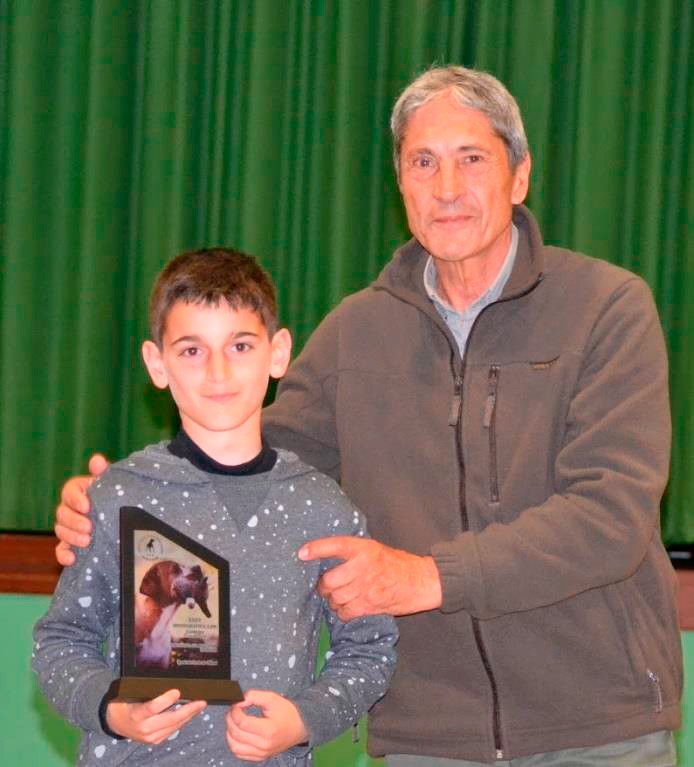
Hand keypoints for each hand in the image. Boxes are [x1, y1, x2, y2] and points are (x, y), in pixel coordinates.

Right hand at [54, 453, 108, 564]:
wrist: (128, 517)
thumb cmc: (118, 495)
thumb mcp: (114, 483)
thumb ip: (104, 472)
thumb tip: (96, 460)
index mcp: (80, 491)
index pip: (69, 491)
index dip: (75, 498)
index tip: (87, 506)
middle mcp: (71, 509)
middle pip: (62, 513)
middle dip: (74, 521)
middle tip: (90, 527)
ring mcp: (70, 527)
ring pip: (61, 531)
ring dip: (71, 537)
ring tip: (88, 541)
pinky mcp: (72, 545)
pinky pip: (61, 550)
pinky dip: (64, 555)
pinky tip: (73, 559)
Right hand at [106, 688, 205, 743]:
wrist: (116, 723)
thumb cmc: (125, 703)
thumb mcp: (130, 694)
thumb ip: (146, 689)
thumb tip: (168, 680)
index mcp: (136, 714)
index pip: (152, 708)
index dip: (166, 700)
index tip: (177, 691)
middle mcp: (144, 728)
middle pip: (170, 719)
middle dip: (188, 710)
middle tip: (201, 701)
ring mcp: (150, 737)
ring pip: (174, 726)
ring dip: (189, 716)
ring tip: (200, 706)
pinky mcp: (155, 741)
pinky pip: (173, 730)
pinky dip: (183, 721)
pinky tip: (190, 714)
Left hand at [225, 690, 307, 761]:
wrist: (298, 728)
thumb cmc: (286, 713)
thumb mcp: (272, 698)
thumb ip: (254, 696)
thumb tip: (238, 700)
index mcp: (268, 730)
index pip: (242, 723)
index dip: (235, 711)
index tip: (236, 704)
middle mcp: (264, 745)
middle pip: (236, 734)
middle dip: (230, 719)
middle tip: (233, 710)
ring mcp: (261, 753)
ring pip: (234, 746)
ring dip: (229, 732)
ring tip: (233, 721)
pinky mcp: (259, 757)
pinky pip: (239, 753)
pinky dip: (234, 743)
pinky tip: (237, 732)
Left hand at [298, 537, 441, 620]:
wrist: (420, 581)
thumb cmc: (395, 563)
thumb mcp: (374, 549)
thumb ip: (353, 552)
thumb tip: (324, 557)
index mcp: (364, 548)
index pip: (335, 545)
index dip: (316, 549)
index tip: (301, 553)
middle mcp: (363, 566)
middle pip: (329, 580)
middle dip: (323, 586)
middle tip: (326, 585)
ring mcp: (367, 587)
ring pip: (335, 598)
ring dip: (332, 600)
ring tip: (338, 597)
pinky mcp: (371, 605)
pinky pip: (345, 612)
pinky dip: (342, 612)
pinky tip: (347, 607)